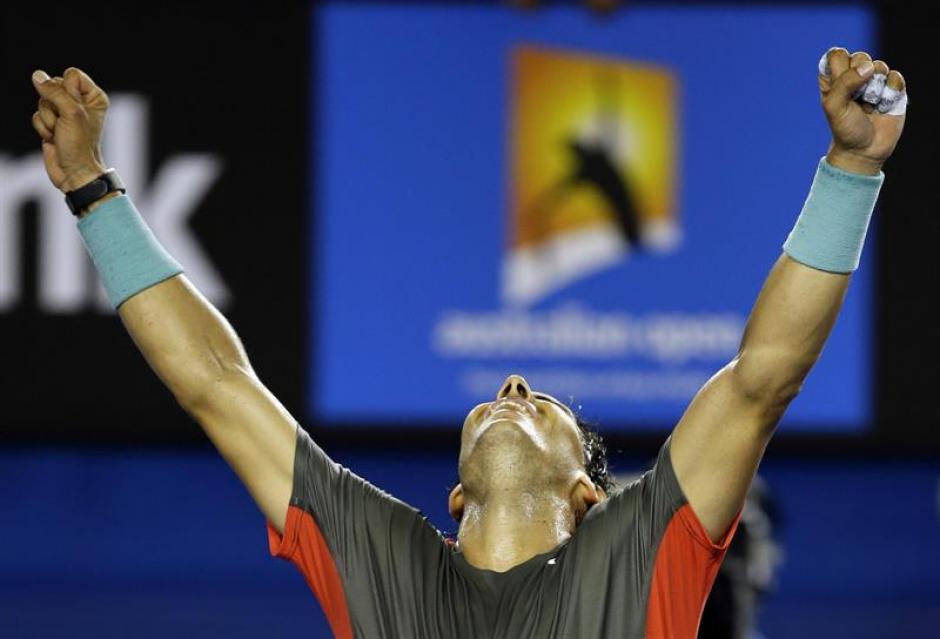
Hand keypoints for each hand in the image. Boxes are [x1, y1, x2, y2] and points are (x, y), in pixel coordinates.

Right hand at [30, 68, 109, 192]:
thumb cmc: (80, 145)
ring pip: (42, 100)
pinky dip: (42, 127)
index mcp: (94, 97)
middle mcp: (80, 102)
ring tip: (60, 132)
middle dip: (54, 105)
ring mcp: (65, 113)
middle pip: (53, 85)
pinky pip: (37, 115)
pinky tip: (53, 138)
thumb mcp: (71, 113)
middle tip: (65, 123)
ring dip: (48, 119)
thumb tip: (38, 76)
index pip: (71, 74)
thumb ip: (55, 91)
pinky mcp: (52, 123)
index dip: (67, 89)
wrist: (73, 172)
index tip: (75, 109)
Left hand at [818, 48, 906, 174]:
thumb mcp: (834, 107)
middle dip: (859, 79)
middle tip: (856, 99)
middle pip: (860, 56)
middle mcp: (853, 76)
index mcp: (833, 79)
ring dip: (874, 89)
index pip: (837, 54)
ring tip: (869, 105)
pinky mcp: (892, 87)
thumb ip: (845, 83)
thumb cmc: (845, 129)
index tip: (839, 86)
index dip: (841, 68)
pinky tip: (882, 107)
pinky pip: (895, 77)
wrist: (865, 150)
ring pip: (879, 66)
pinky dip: (890, 94)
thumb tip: (868, 67)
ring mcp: (874, 81)